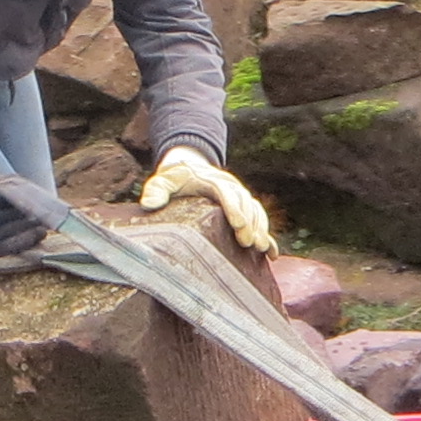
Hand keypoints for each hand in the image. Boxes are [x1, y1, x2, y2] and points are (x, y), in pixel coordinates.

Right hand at [0, 175, 44, 265]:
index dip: (37, 196)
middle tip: (60, 209)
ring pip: (21, 228)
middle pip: (24, 212)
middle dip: (43, 210)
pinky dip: (29, 240)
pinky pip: (14, 246)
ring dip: (40, 224)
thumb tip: (21, 181)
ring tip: (53, 221)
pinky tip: (40, 235)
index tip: (49, 196)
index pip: (18, 194)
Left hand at [139, 145, 275, 252]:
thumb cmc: (174, 180)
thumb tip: (149, 203)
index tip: (237, 224)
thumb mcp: (162, 181)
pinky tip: (271, 253)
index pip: (226, 191)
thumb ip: (156, 191)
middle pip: (244, 202)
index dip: (233, 207)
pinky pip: (259, 219)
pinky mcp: (243, 206)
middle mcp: (229, 185)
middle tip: (248, 243)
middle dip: (249, 223)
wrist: (189, 168)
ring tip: (259, 248)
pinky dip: (266, 235)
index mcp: (210, 180)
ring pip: (255, 210)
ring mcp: (239, 195)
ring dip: (260, 228)